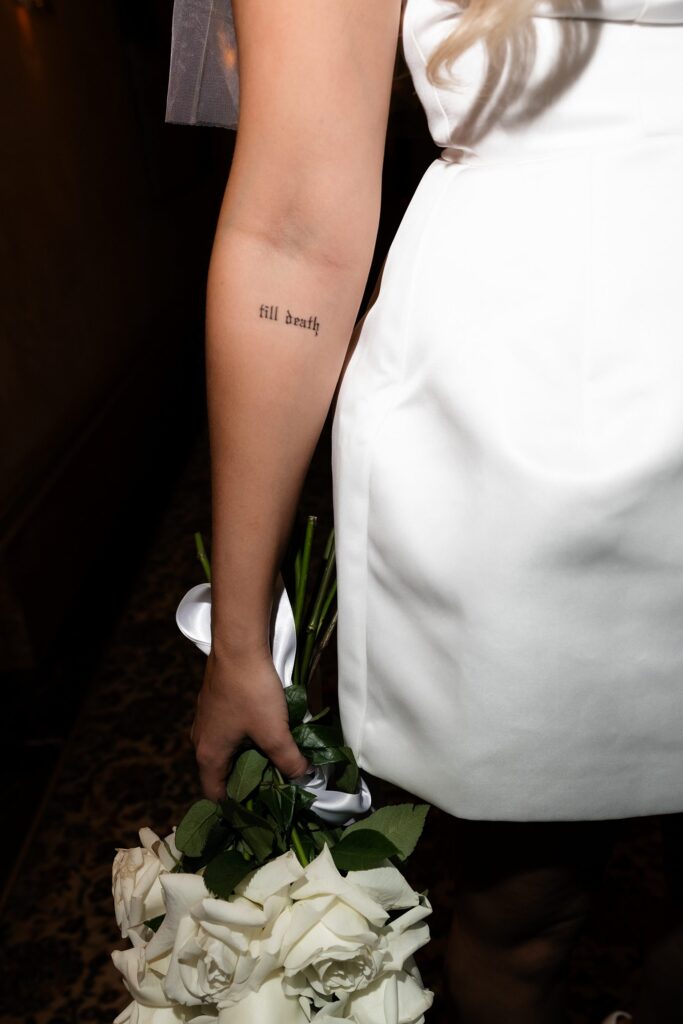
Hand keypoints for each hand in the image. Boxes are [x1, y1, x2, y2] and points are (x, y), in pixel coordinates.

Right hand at [190, 644, 310, 800]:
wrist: (239, 645)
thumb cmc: (251, 692)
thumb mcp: (275, 732)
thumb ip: (289, 761)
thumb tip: (303, 778)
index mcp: (208, 755)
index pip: (215, 794)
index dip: (236, 806)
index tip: (261, 808)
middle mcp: (201, 740)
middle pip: (222, 773)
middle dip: (248, 780)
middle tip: (276, 785)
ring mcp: (207, 719)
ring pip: (228, 750)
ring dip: (249, 757)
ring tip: (277, 760)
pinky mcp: (216, 703)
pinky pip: (230, 731)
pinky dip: (247, 738)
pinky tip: (268, 732)